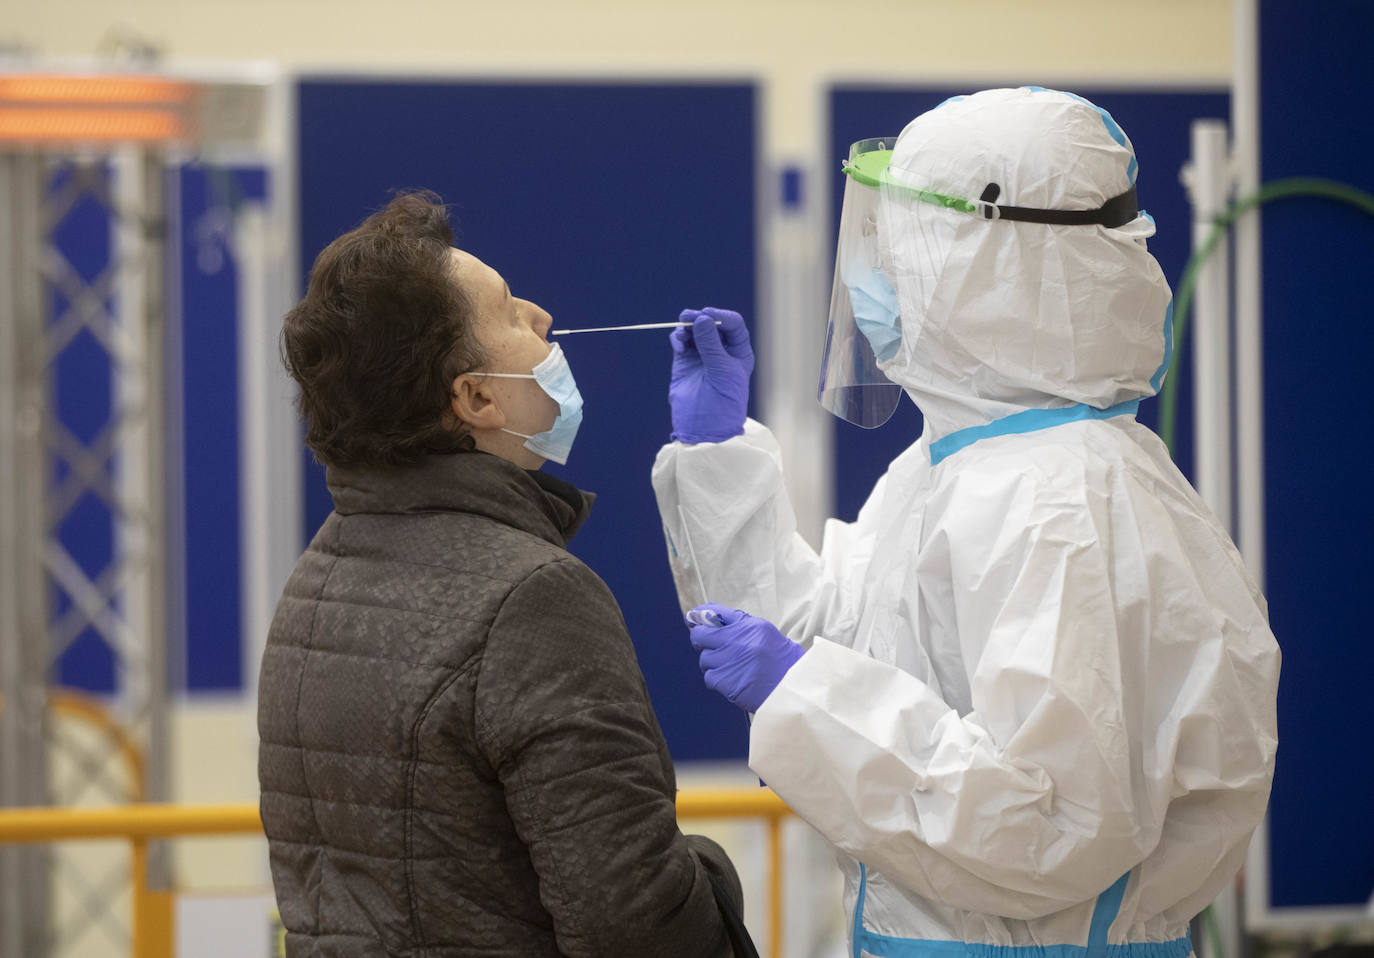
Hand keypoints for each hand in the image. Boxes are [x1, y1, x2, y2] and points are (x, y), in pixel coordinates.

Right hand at [668, 307, 752, 443]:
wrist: (704, 428)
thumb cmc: (723, 402)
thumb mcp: (721, 370)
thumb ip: (710, 344)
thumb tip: (701, 318)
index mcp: (739, 352)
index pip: (733, 324)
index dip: (720, 317)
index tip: (707, 316)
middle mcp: (721, 351)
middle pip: (711, 324)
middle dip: (700, 318)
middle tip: (688, 316)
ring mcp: (702, 355)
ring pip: (694, 330)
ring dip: (687, 326)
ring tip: (682, 332)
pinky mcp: (684, 362)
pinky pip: (681, 341)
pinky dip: (678, 337)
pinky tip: (679, 344)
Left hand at [685, 602, 802, 712]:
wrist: (792, 688)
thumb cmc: (781, 661)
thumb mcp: (765, 633)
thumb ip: (740, 625)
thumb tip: (711, 618)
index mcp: (748, 626)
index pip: (716, 612)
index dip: (700, 614)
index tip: (693, 617)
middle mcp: (736, 641)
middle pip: (700, 635)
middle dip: (700, 639)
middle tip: (706, 645)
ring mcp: (729, 661)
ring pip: (704, 659)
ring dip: (712, 663)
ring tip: (728, 667)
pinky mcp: (726, 681)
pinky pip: (709, 677)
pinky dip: (716, 679)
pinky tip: (729, 680)